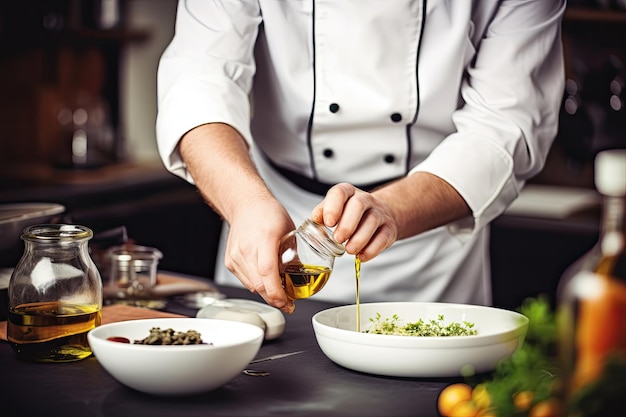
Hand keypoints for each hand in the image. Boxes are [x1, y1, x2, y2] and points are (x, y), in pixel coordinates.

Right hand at [224, 198, 295, 313]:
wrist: (245, 205)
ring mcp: (236, 256)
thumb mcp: (289, 230)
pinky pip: (245, 281)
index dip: (277, 292)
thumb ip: (295, 254)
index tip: (288, 302)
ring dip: (266, 293)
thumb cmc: (268, 213)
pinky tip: (266, 281)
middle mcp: (247, 248)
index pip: (268, 272)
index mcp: (264, 238)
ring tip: (279, 293)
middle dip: (275, 299)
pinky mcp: (230, 261)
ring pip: (252, 286)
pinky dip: (257, 285)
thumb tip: (303, 276)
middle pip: (259, 284)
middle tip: (288, 304)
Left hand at [310, 183, 398, 261]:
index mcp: (348, 193)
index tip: (328, 223)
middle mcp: (365, 199)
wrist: (380, 216)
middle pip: (358, 205)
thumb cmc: (350, 214)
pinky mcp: (389, 228)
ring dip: (359, 238)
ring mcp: (380, 213)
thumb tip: (315, 220)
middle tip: (338, 239)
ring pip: (372, 221)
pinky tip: (361, 256)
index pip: (340, 192)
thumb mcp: (335, 209)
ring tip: (349, 250)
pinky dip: (372, 249)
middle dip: (347, 224)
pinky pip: (383, 237)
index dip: (333, 207)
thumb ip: (322, 213)